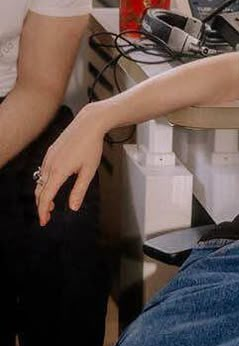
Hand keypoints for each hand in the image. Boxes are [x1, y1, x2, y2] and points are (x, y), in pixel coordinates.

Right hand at [34, 104, 106, 225]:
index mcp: (58, 171)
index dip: (43, 210)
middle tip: (47, 217)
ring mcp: (49, 158)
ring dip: (43, 194)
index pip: (46, 196)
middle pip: (40, 190)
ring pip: (40, 181)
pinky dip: (45, 183)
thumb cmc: (91, 147)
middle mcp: (50, 165)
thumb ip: (79, 190)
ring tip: (50, 205)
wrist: (88, 124)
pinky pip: (43, 171)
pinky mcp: (51, 153)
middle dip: (41, 205)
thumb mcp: (89, 172)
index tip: (44, 221)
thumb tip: (72, 206)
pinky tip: (52, 187)